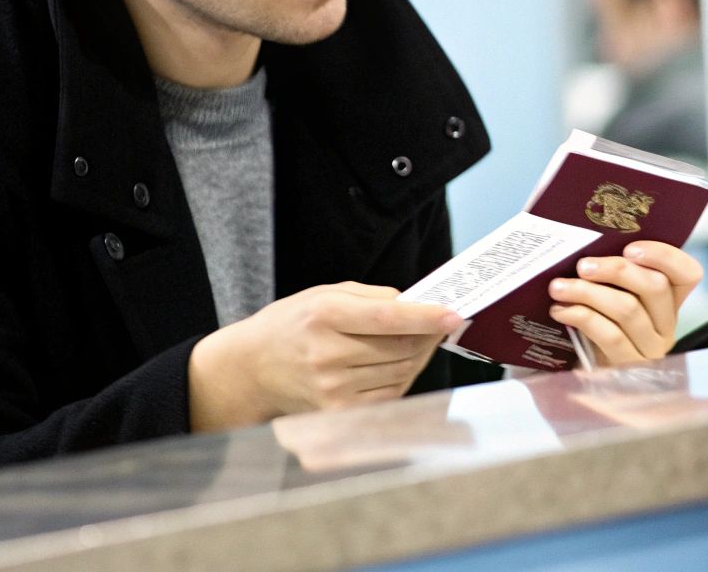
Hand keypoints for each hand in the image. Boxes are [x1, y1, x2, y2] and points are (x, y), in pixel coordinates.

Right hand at [187, 282, 459, 431]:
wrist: (252, 368)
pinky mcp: (339, 413)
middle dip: (428, 335)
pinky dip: (402, 376)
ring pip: (402, 372)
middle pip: (401, 348)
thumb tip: (419, 305)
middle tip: (439, 323)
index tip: (454, 315)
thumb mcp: (325, 294)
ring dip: (418, 355)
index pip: (388, 319)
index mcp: (324, 316)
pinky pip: (391, 394)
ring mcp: (333, 389)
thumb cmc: (293, 324)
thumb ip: (373, 297)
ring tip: (415, 340)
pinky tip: (395, 363)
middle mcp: (327, 355)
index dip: (426, 318)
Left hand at [547, 241, 704, 366]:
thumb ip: (613, 275)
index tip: (630, 247)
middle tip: (582, 265)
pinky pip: (609, 335)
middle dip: (616, 270)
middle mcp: (667, 326)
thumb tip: (590, 243)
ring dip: (589, 292)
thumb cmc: (597, 322)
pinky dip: (581, 316)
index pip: (688, 274)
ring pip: (628, 310)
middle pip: (654, 287)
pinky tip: (560, 310)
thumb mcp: (612, 297)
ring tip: (559, 287)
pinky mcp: (628, 367)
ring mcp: (650, 349)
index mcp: (670, 302)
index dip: (664, 256)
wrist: (580, 375)